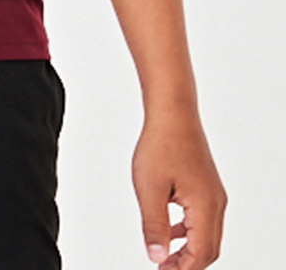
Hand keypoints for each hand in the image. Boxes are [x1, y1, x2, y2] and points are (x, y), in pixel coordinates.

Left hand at [133, 111, 225, 267]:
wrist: (172, 112)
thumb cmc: (160, 144)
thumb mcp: (149, 188)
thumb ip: (154, 225)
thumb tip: (157, 257)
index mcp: (205, 207)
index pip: (200, 254)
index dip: (182, 269)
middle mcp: (216, 203)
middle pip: (209, 249)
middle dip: (187, 264)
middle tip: (163, 269)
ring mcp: (214, 194)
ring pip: (207, 235)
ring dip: (188, 249)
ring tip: (165, 256)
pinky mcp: (207, 186)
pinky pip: (203, 219)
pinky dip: (189, 231)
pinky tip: (170, 229)